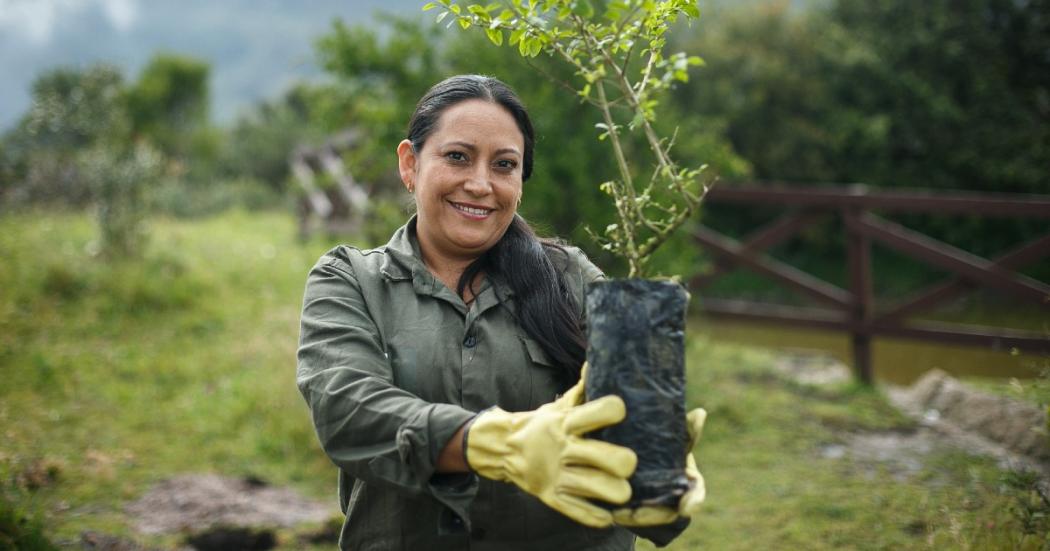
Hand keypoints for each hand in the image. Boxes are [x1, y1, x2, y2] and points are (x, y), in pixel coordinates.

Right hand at [464, 394, 636, 527]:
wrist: (502, 448)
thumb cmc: (539, 425)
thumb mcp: (557, 407)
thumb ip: (580, 391)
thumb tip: (595, 362)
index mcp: (565, 423)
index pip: (596, 412)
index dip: (613, 410)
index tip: (621, 412)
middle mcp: (562, 447)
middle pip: (606, 456)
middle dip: (625, 461)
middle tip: (629, 463)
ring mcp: (556, 474)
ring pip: (595, 486)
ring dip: (616, 492)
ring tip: (623, 491)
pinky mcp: (550, 496)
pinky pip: (577, 511)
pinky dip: (597, 516)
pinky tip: (608, 515)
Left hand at [612, 407, 706, 525]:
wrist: (637, 454)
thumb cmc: (662, 445)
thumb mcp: (675, 437)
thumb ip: (686, 428)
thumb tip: (700, 413)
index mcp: (688, 481)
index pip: (696, 494)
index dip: (693, 502)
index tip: (686, 507)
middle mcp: (675, 498)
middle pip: (668, 513)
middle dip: (653, 515)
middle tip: (636, 513)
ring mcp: (656, 506)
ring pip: (648, 519)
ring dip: (633, 520)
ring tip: (617, 514)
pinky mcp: (636, 509)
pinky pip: (631, 519)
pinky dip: (622, 518)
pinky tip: (609, 514)